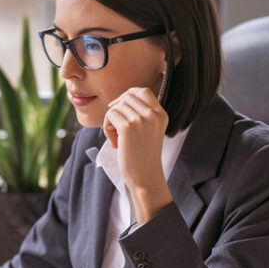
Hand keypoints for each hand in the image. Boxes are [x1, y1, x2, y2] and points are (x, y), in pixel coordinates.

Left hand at [103, 86, 173, 223]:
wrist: (145, 176)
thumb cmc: (143, 157)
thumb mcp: (149, 131)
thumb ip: (140, 115)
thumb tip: (117, 101)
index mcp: (161, 114)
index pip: (143, 91)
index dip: (127, 95)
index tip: (118, 107)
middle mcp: (154, 114)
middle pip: (127, 97)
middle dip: (117, 110)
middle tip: (116, 128)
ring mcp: (141, 119)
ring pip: (116, 106)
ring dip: (111, 121)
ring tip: (116, 139)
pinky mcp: (128, 127)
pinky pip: (110, 115)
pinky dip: (107, 127)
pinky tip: (114, 142)